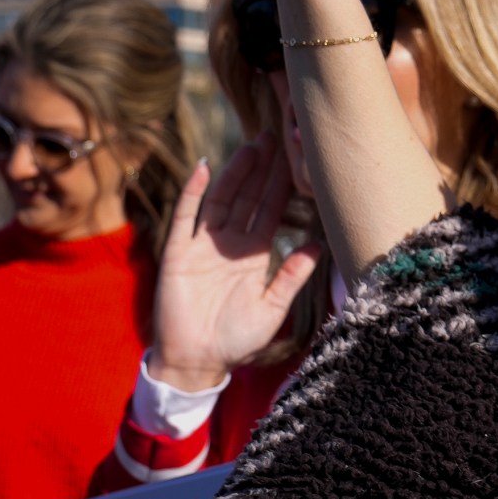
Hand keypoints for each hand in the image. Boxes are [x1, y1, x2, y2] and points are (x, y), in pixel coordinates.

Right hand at [151, 139, 321, 391]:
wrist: (197, 362)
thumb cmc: (236, 340)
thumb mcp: (272, 308)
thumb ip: (292, 277)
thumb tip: (319, 246)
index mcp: (253, 256)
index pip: (270, 212)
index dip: (281, 186)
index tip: (295, 158)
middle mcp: (228, 245)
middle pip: (248, 198)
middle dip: (262, 169)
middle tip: (276, 135)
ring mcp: (202, 246)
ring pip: (221, 200)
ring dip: (235, 173)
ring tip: (251, 146)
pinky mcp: (178, 253)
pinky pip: (185, 217)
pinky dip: (193, 192)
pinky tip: (204, 167)